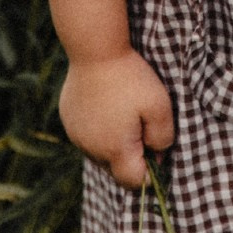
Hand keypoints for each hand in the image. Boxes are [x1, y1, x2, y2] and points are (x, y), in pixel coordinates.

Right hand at [59, 50, 175, 188]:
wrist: (95, 50)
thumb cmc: (131, 78)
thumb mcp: (160, 107)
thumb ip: (163, 138)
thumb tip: (157, 155)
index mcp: (115, 150)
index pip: (134, 182)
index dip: (150, 171)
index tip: (156, 147)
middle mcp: (91, 149)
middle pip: (115, 170)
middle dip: (131, 158)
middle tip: (142, 125)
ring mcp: (76, 136)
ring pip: (100, 153)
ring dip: (113, 144)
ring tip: (123, 113)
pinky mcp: (69, 121)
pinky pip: (87, 136)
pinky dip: (98, 130)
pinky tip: (107, 106)